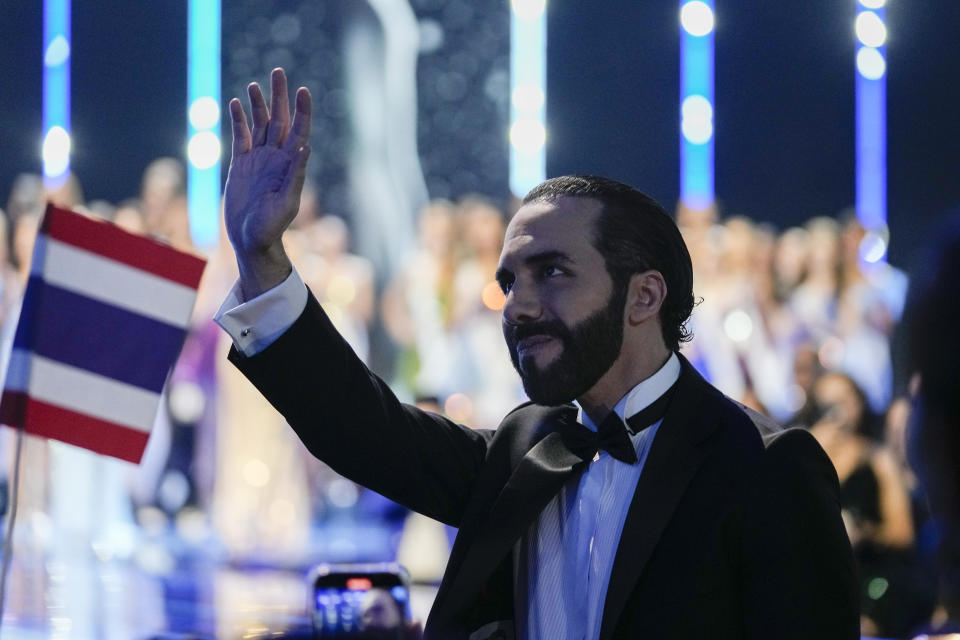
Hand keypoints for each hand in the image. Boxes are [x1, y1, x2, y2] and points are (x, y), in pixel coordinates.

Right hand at [224, 67, 311, 298]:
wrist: (250, 240)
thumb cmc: (272, 227)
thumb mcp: (287, 202)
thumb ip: (296, 175)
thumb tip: (306, 147)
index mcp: (291, 165)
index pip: (299, 130)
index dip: (302, 110)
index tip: (303, 90)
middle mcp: (276, 158)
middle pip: (279, 120)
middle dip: (279, 96)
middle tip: (278, 72)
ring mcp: (258, 160)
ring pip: (259, 124)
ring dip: (258, 104)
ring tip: (255, 85)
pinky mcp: (240, 165)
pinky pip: (240, 137)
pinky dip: (238, 120)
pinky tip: (235, 104)